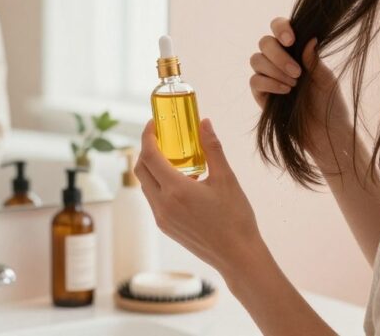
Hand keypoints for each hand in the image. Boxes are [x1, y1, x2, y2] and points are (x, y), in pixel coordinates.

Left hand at [135, 119, 266, 273]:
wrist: (237, 256)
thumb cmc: (235, 218)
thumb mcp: (227, 178)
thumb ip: (212, 148)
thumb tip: (204, 123)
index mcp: (176, 190)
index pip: (149, 156)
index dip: (148, 136)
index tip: (154, 124)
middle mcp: (162, 205)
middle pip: (141, 169)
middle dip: (147, 150)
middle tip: (162, 138)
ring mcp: (162, 218)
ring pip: (147, 185)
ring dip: (154, 168)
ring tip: (177, 159)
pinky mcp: (166, 227)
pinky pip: (155, 199)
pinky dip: (161, 185)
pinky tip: (184, 182)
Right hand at [249, 17, 352, 165]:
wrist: (325, 133)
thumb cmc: (329, 104)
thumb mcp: (326, 79)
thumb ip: (314, 59)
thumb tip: (310, 38)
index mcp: (295, 50)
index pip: (279, 27)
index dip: (280, 27)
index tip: (291, 40)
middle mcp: (278, 59)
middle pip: (264, 42)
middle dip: (278, 55)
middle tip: (298, 72)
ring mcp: (268, 76)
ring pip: (256, 60)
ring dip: (275, 70)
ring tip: (294, 85)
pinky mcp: (261, 94)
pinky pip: (255, 81)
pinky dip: (269, 84)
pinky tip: (286, 92)